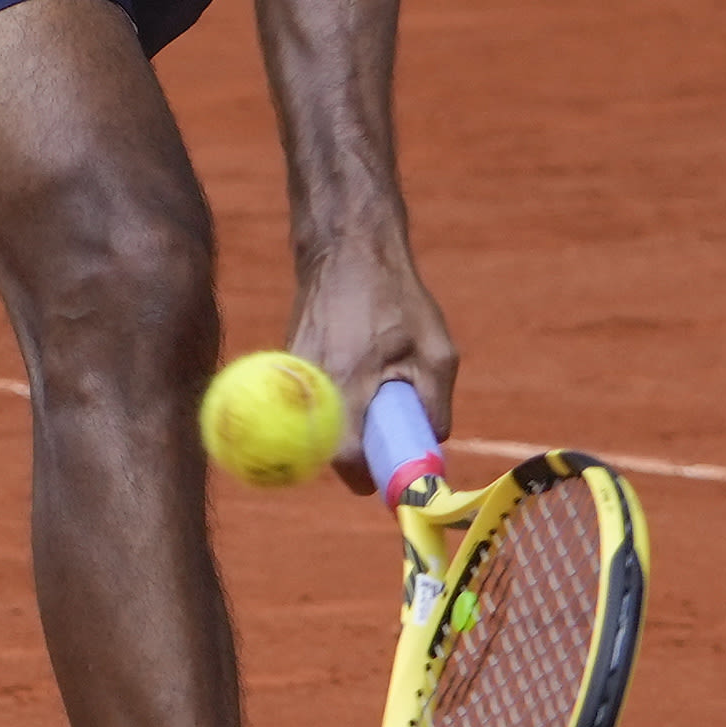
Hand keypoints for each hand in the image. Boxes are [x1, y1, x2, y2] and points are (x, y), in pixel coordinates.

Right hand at [288, 253, 459, 497]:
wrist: (345, 251)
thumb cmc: (397, 298)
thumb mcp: (437, 350)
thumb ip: (436, 402)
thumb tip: (432, 441)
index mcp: (350, 386)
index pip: (346, 460)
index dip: (368, 476)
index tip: (387, 475)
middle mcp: (313, 387)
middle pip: (327, 451)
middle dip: (357, 454)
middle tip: (385, 436)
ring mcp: (295, 376)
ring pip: (316, 428)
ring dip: (343, 427)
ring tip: (372, 394)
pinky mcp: (287, 366)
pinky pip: (309, 404)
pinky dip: (331, 405)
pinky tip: (354, 373)